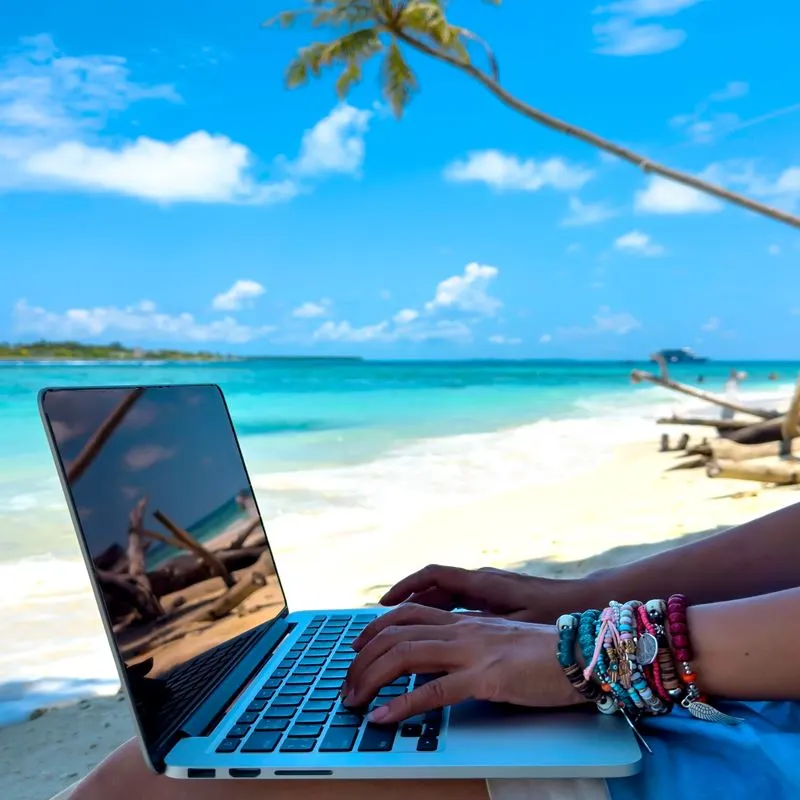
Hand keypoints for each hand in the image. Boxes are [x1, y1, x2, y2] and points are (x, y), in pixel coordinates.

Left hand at [343, 603, 584, 724]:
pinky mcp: (485, 677)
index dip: (374, 629)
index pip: (406, 615)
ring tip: (353, 700)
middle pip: (396, 634)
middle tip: (347, 685)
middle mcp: (461, 629)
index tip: (356, 650)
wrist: (580, 654)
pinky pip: (433, 692)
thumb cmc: (541, 654)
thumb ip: (467, 648)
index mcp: (464, 621)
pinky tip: (384, 717)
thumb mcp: (496, 643)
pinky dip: (402, 705)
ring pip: (405, 655)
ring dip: (371, 678)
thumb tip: (439, 665)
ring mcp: (471, 651)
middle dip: (362, 660)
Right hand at [380, 563, 583, 623]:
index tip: (381, 605)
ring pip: (440, 601)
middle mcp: (480, 584)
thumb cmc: (559, 618)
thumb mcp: (519, 624)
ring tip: (387, 639)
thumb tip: (451, 637)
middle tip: (373, 631)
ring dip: (413, 615)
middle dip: (399, 607)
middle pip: (429, 589)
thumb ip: (484, 628)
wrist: (590, 622)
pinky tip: (425, 642)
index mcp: (483, 585)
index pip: (433, 576)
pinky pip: (454, 611)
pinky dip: (434, 622)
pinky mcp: (495, 609)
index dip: (404, 588)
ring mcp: (487, 595)